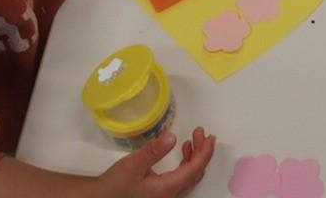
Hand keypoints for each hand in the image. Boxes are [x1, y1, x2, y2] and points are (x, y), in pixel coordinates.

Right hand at [93, 127, 214, 197]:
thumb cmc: (115, 185)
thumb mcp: (133, 164)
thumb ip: (154, 150)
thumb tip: (172, 136)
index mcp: (167, 188)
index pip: (195, 169)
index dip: (205, 152)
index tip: (210, 137)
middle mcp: (171, 194)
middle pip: (195, 172)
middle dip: (201, 151)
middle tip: (201, 133)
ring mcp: (166, 194)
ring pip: (189, 175)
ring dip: (194, 156)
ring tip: (193, 139)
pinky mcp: (160, 192)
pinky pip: (181, 177)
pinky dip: (186, 163)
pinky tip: (181, 151)